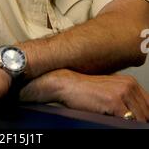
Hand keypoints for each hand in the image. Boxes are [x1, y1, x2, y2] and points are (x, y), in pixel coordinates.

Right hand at [20, 69, 148, 121]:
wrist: (67, 84)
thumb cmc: (85, 91)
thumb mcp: (110, 91)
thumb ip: (125, 101)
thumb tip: (138, 117)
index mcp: (129, 82)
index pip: (148, 105)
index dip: (145, 117)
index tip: (140, 123)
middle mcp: (128, 85)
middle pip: (146, 113)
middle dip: (140, 122)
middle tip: (126, 124)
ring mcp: (122, 92)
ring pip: (140, 118)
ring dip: (132, 124)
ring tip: (118, 123)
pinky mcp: (114, 101)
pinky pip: (129, 120)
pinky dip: (125, 125)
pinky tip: (113, 122)